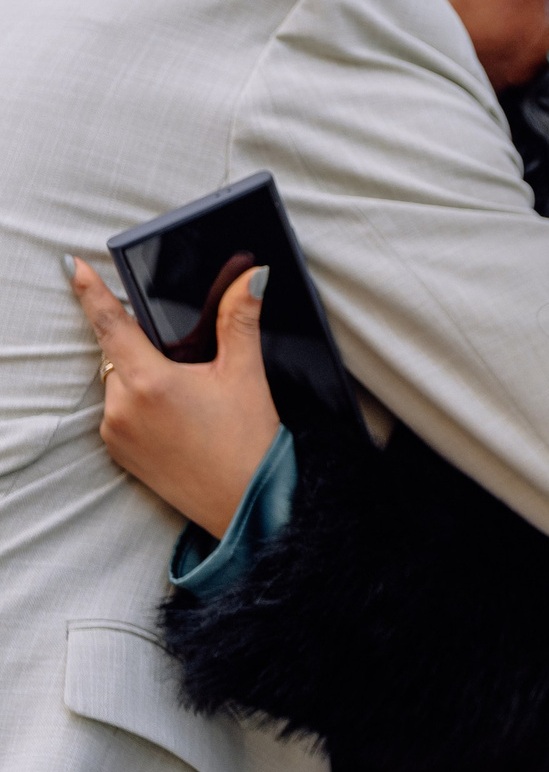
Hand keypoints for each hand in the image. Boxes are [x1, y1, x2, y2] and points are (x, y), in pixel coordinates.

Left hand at [65, 256, 279, 532]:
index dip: (90, 291)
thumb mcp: (246, 374)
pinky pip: (120, 413)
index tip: (72, 267)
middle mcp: (122, 407)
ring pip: (121, 384)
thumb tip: (253, 276)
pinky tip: (179, 418)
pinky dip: (142, 405)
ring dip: (145, 378)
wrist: (244, 504)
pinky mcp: (119, 453)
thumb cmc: (248, 442)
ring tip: (192, 400)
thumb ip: (240, 319)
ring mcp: (115, 433)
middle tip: (189, 365)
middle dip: (147, 348)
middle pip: (121, 355)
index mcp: (150, 380)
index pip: (111, 323)